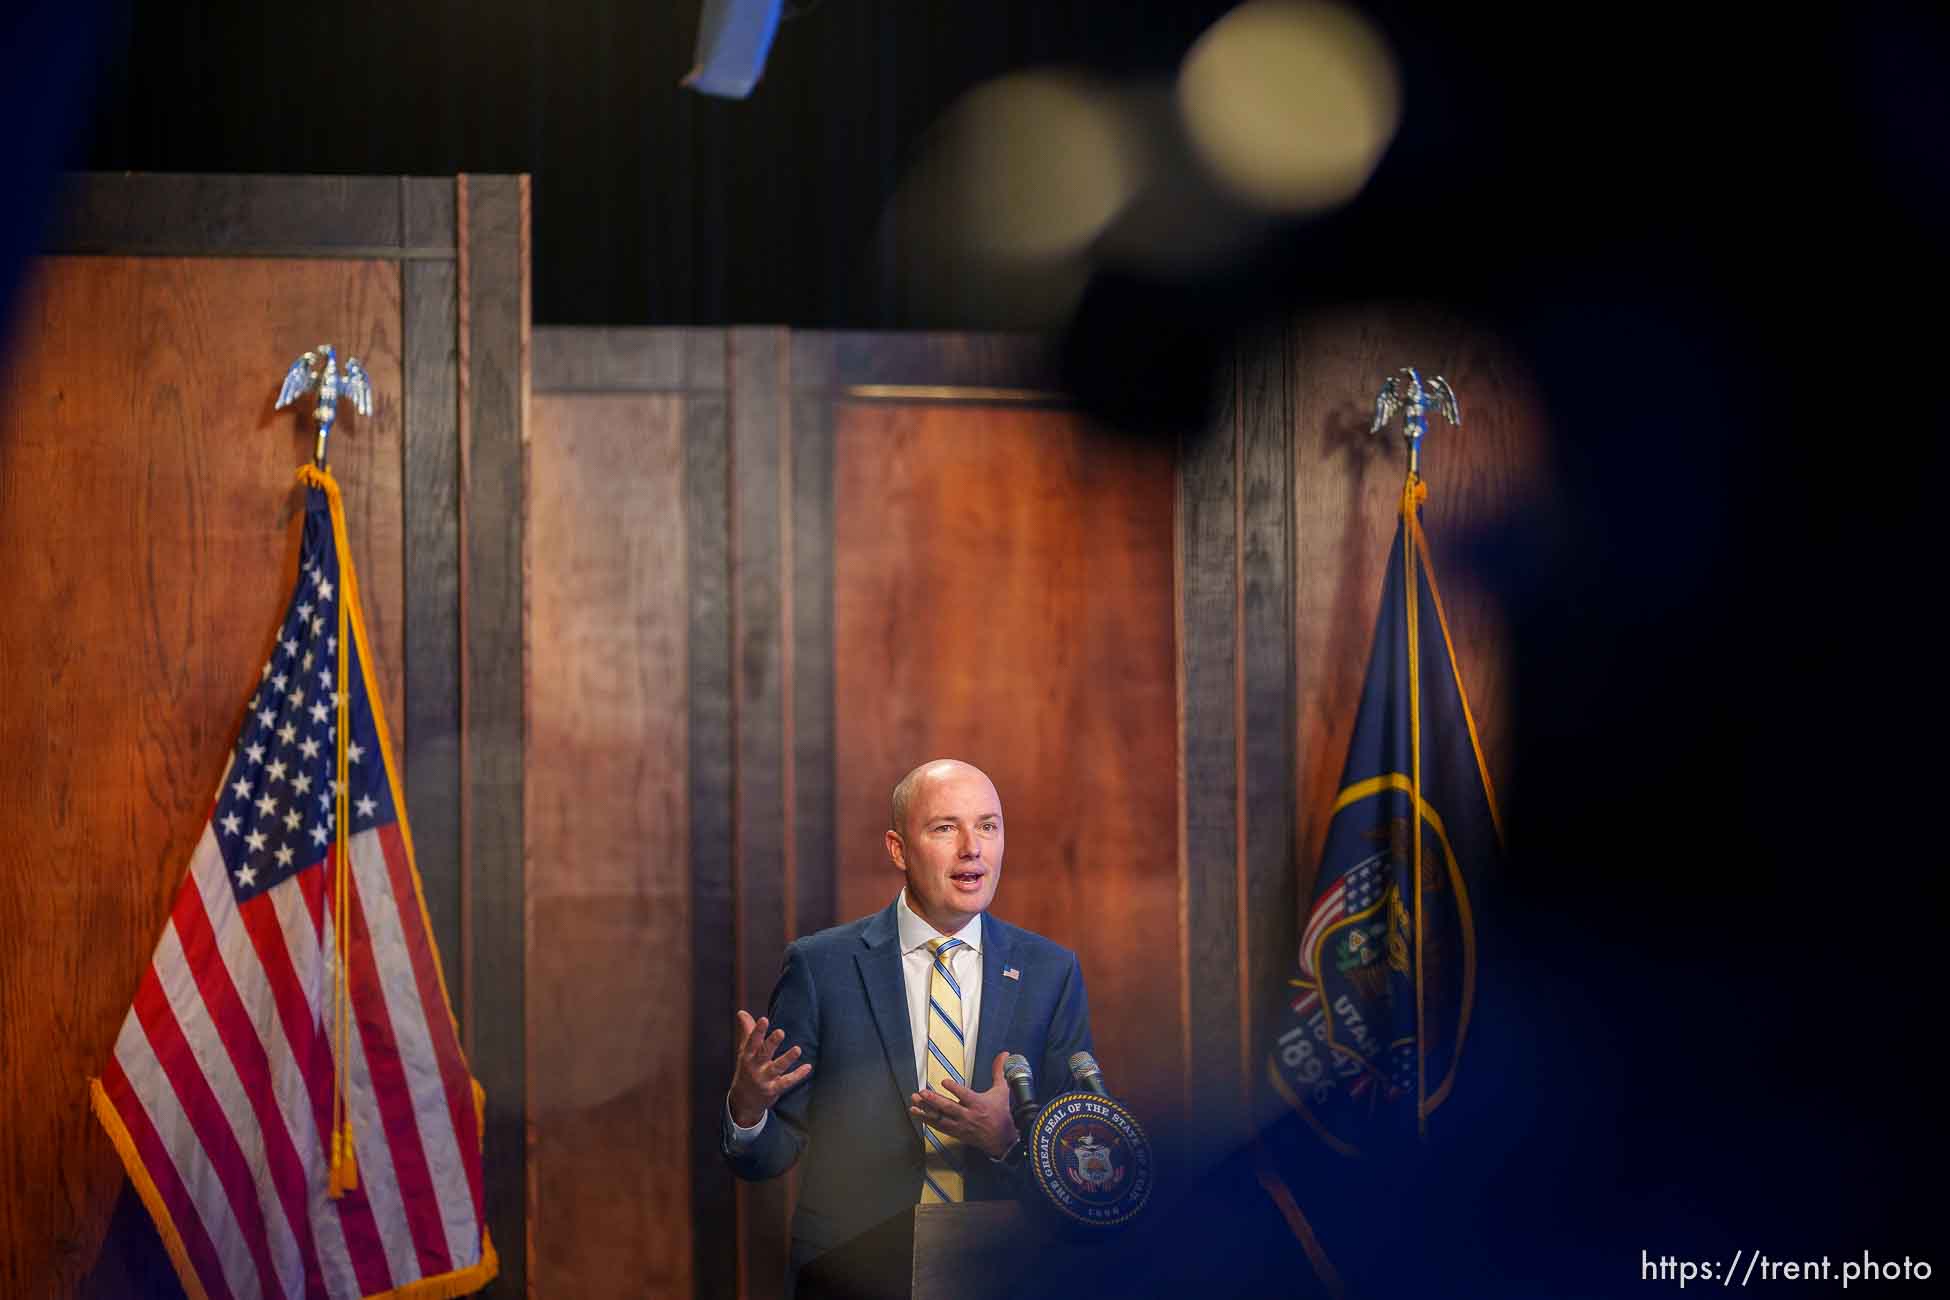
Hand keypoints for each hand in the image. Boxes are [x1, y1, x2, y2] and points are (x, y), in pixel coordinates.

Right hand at [728, 1011, 810, 1127]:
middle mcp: (755, 1067)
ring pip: (777, 1068)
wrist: (743, 1101)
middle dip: (771, 1043)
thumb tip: (742, 1012)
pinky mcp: (773, 1089)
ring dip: (787, 1059)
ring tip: (797, 1049)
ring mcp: (764, 1079)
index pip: (752, 1041)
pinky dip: (797, 1075)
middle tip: (781, 1032)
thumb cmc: (747, 1070)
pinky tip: (808, 1067)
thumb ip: (747, 1031)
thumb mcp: (745, 1051)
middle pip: (764, 1053)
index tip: (764, 1019)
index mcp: (747, 1056)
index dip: (757, 1031)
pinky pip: (786, 1082)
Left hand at [909, 1051, 1017, 1158]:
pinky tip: (918, 1114)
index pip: (965, 1095)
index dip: (954, 1089)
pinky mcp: (956, 1133)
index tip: (944, 1081)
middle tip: (921, 1093)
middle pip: (949, 1108)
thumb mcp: (1002, 1090)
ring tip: (913, 1104)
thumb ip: (999, 1071)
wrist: (1002, 1140)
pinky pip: (939, 1127)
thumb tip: (1004, 1054)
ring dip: (925, 1111)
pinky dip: (928, 1121)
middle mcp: (968, 1115)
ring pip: (940, 1118)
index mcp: (978, 1103)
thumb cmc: (1001, 1112)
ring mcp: (960, 1126)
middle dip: (934, 1100)